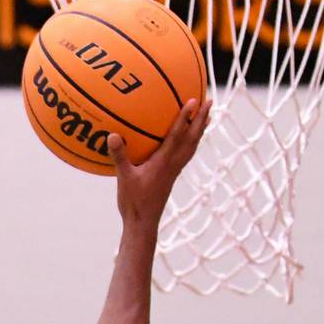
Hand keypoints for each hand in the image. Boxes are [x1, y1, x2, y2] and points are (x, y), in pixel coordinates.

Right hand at [109, 98, 211, 229]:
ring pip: (192, 146)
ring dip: (200, 130)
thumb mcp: (123, 178)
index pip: (178, 135)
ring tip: (207, 117)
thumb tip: (113, 135)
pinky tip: (188, 139)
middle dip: (202, 119)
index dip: (186, 117)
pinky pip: (185, 154)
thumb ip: (120, 156)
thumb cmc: (133, 202)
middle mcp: (173, 164)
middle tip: (210, 101)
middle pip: (193, 138)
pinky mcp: (171, 176)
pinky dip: (191, 142)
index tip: (194, 100)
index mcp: (164, 162)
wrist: (143, 223)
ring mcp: (174, 170)